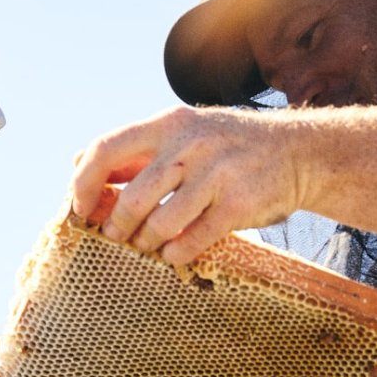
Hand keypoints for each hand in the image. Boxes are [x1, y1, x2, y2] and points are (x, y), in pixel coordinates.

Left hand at [71, 105, 303, 264]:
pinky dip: (176, 253)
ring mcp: (216, 175)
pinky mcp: (238, 205)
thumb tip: (79, 165)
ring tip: (147, 244)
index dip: (84, 183)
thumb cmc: (228, 147)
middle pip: (132, 197)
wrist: (298, 151)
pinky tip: (174, 253)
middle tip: (116, 235)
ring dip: (146, 242)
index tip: (79, 207)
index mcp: (169, 124)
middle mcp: (190, 145)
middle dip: (116, 225)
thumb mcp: (184, 132)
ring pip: (159, 224)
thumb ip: (137, 150)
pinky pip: (191, 240)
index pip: (106, 149)